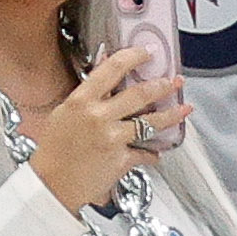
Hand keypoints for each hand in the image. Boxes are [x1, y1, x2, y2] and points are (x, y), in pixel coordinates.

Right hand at [28, 45, 183, 210]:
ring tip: (184, 109)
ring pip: (151, 122)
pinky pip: (145, 153)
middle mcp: (98, 116)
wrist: (52, 183)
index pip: (112, 68)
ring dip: (172, 115)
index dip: (134, 56)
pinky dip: (152, 153)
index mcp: (81, 100)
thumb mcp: (64, 113)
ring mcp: (112, 138)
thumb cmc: (54, 149)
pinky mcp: (122, 159)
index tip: (147, 52)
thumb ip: (88, 93)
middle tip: (175, 81)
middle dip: (163, 85)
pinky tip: (155, 152)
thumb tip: (104, 68)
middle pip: (140, 94)